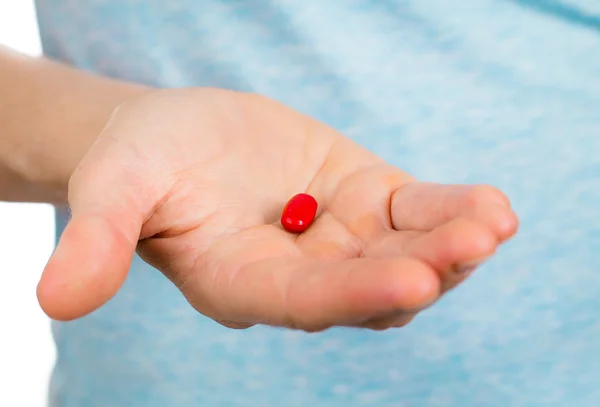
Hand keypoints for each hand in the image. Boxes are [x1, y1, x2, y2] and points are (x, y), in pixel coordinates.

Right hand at [37, 88, 517, 330]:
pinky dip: (448, 211)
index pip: (303, 303)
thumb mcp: (112, 189)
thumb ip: (95, 241)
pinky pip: (412, 215)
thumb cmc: (138, 162)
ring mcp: (335, 240)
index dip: (354, 296)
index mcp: (240, 284)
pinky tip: (488, 206)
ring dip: (450, 242)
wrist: (175, 137)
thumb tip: (55, 300)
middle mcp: (297, 275)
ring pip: (402, 255)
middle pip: (369, 287)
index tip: (411, 283)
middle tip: (476, 241)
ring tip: (492, 220)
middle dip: (425, 268)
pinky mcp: (360, 201)